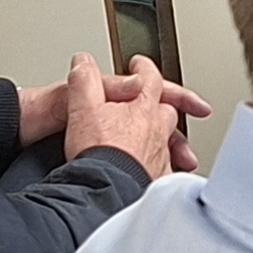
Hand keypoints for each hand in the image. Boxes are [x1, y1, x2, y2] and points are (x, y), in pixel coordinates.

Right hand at [62, 54, 206, 180]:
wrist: (108, 190)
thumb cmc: (98, 152)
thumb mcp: (83, 109)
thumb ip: (84, 81)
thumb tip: (82, 63)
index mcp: (142, 108)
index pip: (150, 78)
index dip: (144, 68)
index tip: (139, 64)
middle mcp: (157, 130)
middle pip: (166, 110)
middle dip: (161, 103)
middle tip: (155, 102)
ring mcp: (159, 156)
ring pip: (169, 142)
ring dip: (165, 139)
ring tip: (160, 142)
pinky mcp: (158, 180)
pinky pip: (166, 171)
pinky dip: (161, 168)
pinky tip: (156, 173)